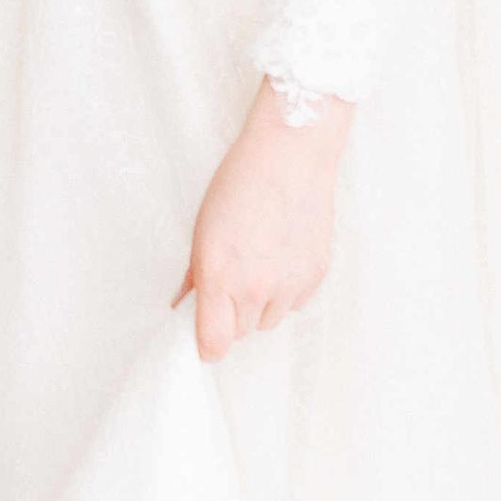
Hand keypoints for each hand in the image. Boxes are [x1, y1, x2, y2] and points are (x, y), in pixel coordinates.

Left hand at [174, 87, 349, 361]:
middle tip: (231, 279)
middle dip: (231, 314)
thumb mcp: (202, 230)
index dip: (207, 345)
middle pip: (240, 332)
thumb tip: (184, 305)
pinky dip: (287, 290)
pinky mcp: (315, 276)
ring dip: (260, 304)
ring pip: (269, 320)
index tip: (204, 338)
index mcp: (220, 277)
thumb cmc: (240, 183)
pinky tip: (282, 256)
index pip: (214, 343)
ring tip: (259, 264)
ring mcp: (290, 284)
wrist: (290, 154)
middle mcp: (256, 288)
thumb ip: (195, 277)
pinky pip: (295, 302)